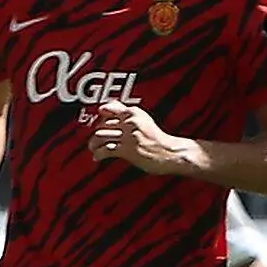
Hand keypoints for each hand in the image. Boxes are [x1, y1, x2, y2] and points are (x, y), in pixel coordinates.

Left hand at [85, 99, 201, 175]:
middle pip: (103, 124)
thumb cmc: (160, 140)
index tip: (97, 123)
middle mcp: (130, 121)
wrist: (172, 153)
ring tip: (94, 149)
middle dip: (96, 133)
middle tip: (95, 140)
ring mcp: (128, 135)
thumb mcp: (144, 120)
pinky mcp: (128, 150)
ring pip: (101, 136)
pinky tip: (98, 158)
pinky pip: (106, 150)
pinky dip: (99, 154)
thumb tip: (108, 108)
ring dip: (94, 144)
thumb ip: (128, 114)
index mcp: (134, 112)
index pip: (109, 109)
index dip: (100, 118)